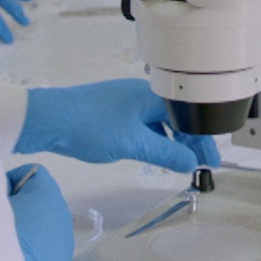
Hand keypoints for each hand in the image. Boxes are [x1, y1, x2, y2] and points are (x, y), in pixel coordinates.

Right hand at [6, 164, 74, 260]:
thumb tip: (2, 193)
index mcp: (46, 193)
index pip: (33, 173)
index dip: (12, 181)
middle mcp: (62, 213)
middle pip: (41, 200)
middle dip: (21, 206)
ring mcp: (66, 240)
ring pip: (46, 225)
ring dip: (29, 229)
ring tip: (6, 245)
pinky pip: (48, 249)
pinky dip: (35, 250)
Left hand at [15, 78, 221, 171]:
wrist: (49, 119)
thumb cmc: (89, 124)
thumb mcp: (133, 144)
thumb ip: (165, 154)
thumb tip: (189, 162)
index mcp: (151, 95)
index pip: (188, 116)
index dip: (202, 140)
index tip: (211, 160)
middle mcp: (141, 95)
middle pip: (176, 119)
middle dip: (191, 142)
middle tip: (202, 165)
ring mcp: (126, 103)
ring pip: (160, 123)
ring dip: (173, 143)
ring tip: (182, 163)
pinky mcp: (114, 113)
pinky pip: (144, 126)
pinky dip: (155, 140)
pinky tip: (156, 154)